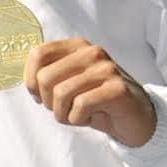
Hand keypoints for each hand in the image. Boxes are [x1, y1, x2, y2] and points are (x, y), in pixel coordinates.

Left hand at [24, 38, 156, 147]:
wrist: (137, 119)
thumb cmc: (98, 102)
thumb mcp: (71, 83)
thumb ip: (50, 76)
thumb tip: (29, 83)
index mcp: (77, 46)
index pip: (38, 54)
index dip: (30, 79)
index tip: (38, 96)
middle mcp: (92, 52)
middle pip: (45, 77)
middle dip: (48, 102)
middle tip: (62, 110)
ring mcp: (107, 69)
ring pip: (61, 94)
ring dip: (63, 114)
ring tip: (76, 115)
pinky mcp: (117, 89)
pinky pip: (81, 106)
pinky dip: (78, 119)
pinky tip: (90, 118)